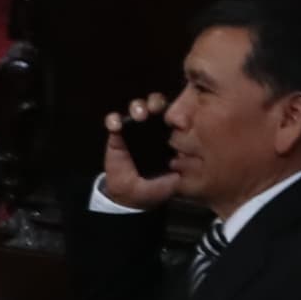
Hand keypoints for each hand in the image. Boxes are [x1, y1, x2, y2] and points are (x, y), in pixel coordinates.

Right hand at [96, 90, 181, 208]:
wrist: (130, 198)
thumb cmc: (156, 187)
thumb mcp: (173, 182)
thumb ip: (181, 173)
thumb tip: (187, 166)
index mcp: (171, 136)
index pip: (176, 115)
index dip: (177, 109)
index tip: (176, 114)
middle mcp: (154, 129)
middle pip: (156, 105)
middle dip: (155, 102)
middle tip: (154, 109)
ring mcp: (135, 131)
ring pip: (137, 108)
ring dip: (137, 106)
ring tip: (139, 116)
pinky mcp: (117, 137)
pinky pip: (114, 122)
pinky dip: (113, 120)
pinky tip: (116, 126)